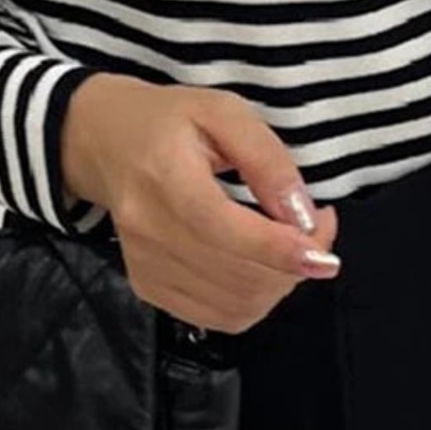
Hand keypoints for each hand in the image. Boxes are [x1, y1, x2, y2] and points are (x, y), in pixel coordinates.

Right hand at [60, 72, 340, 334]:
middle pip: (237, 276)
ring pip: (234, 304)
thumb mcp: (224, 112)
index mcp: (165, 178)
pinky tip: (262, 267)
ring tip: (291, 245)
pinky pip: (218, 316)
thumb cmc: (170, 120)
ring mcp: (145, 266)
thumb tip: (303, 216)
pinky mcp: (148, 287)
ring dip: (279, 284)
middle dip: (292, 265)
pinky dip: (253, 300)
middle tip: (317, 231)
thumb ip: (267, 160)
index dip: (282, 251)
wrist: (105, 142)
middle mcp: (149, 230)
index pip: (227, 232)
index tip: (325, 254)